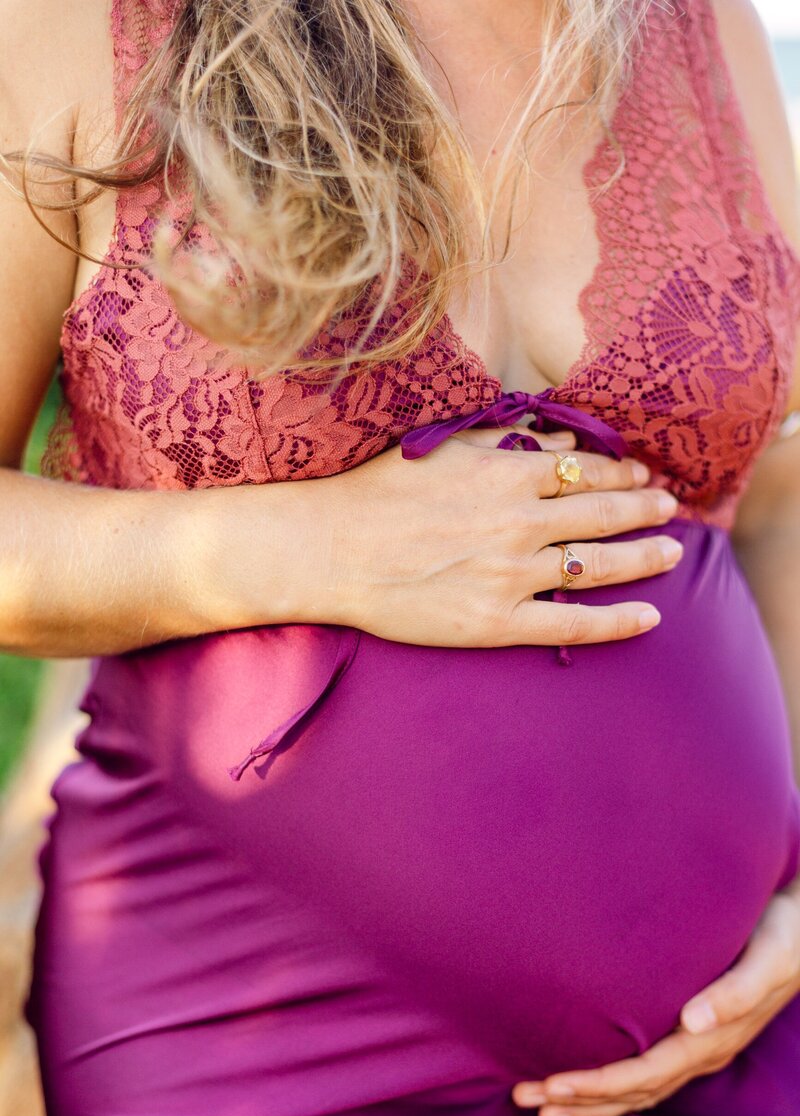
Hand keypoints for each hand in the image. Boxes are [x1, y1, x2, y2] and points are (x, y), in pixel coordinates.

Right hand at [310, 423, 681, 646]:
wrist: (329, 549)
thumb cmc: (378, 492)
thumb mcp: (444, 448)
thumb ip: (508, 442)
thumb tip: (561, 439)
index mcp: (507, 476)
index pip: (584, 472)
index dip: (621, 474)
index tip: (643, 476)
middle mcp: (520, 524)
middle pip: (603, 515)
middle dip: (645, 510)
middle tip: (672, 507)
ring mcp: (512, 576)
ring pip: (598, 564)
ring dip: (643, 556)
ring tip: (673, 552)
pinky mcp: (496, 623)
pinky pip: (571, 623)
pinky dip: (616, 622)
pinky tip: (650, 616)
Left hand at [511, 882, 799, 1115]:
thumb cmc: (784, 937)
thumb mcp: (767, 959)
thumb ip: (735, 993)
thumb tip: (694, 1020)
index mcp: (710, 1040)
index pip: (644, 1073)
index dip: (598, 1085)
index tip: (553, 1085)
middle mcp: (701, 1052)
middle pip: (632, 1091)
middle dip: (579, 1099)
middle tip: (525, 1101)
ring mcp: (699, 1048)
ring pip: (637, 1088)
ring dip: (589, 1101)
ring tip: (542, 1108)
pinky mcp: (695, 1034)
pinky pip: (650, 1076)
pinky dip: (617, 1096)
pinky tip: (591, 1109)